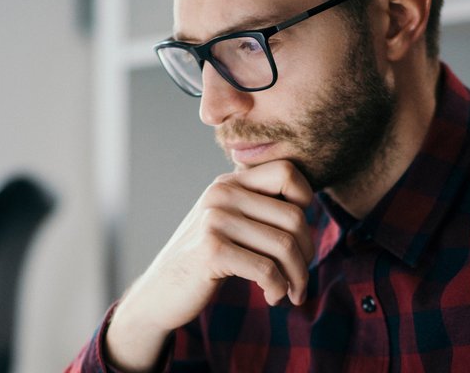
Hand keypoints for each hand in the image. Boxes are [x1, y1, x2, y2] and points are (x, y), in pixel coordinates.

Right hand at [105, 160, 314, 371]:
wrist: (161, 293)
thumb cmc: (206, 261)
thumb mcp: (229, 224)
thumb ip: (258, 208)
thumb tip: (309, 209)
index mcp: (228, 183)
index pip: (287, 172)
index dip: (305, 202)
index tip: (297, 234)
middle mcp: (221, 194)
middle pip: (294, 217)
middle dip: (306, 254)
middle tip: (299, 278)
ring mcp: (214, 220)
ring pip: (284, 246)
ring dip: (296, 277)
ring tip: (290, 293)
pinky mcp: (211, 251)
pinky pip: (267, 269)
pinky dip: (278, 288)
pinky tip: (272, 297)